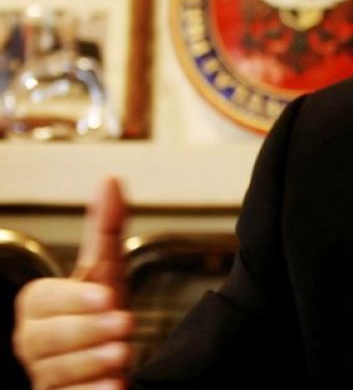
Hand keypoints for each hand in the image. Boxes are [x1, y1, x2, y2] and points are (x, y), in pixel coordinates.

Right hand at [13, 177, 133, 388]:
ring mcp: (44, 376)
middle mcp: (33, 344)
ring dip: (92, 363)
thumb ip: (106, 231)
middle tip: (124, 325)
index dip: (73, 298)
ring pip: (54, 373)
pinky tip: (113, 388)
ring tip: (124, 354)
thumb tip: (110, 178)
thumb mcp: (108, 272)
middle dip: (85, 331)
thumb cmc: (104, 315)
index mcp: (39, 309)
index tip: (108, 294)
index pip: (40, 301)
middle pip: (43, 339)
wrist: (112, 363)